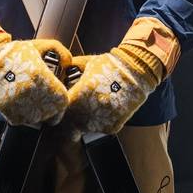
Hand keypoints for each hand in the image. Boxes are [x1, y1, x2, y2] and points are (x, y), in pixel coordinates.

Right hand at [0, 7, 71, 125]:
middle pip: (52, 114)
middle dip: (53, 109)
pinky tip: (24, 105)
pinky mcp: (8, 111)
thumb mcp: (40, 45)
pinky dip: (26, 116)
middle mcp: (31, 93)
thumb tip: (68, 63)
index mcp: (41, 78)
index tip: (60, 98)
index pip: (62, 102)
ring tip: (35, 103)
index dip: (63, 101)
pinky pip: (23, 121)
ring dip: (40, 114)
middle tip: (49, 103)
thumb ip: (60, 51)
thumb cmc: (15, 52)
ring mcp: (19, 104)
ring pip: (38, 120)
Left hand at [64, 17, 180, 134]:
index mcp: (78, 97)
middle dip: (66, 121)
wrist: (136, 72)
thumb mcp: (87, 64)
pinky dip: (97, 122)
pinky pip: (98, 129)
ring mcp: (100, 122)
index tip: (57, 110)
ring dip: (81, 122)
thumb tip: (61, 70)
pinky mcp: (111, 127)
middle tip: (68, 114)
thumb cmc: (110, 66)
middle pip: (67, 127)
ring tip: (88, 108)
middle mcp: (88, 113)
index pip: (59, 113)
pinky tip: (102, 109)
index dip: (57, 112)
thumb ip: (71, 69)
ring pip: (82, 129)